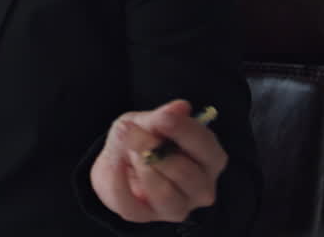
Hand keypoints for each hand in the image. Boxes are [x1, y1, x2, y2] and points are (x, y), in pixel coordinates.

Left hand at [90, 99, 228, 223]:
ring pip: (165, 194)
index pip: (206, 147)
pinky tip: (114, 163)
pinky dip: (117, 180)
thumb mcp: (147, 121)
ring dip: (141, 167)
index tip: (163, 118)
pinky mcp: (147, 216)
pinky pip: (130, 205)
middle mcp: (201, 188)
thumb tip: (181, 107)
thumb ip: (161, 117)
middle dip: (154, 150)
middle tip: (133, 133)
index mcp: (209, 159)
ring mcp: (177, 207)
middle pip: (186, 174)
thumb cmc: (142, 138)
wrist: (117, 160)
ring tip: (128, 150)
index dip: (184, 131)